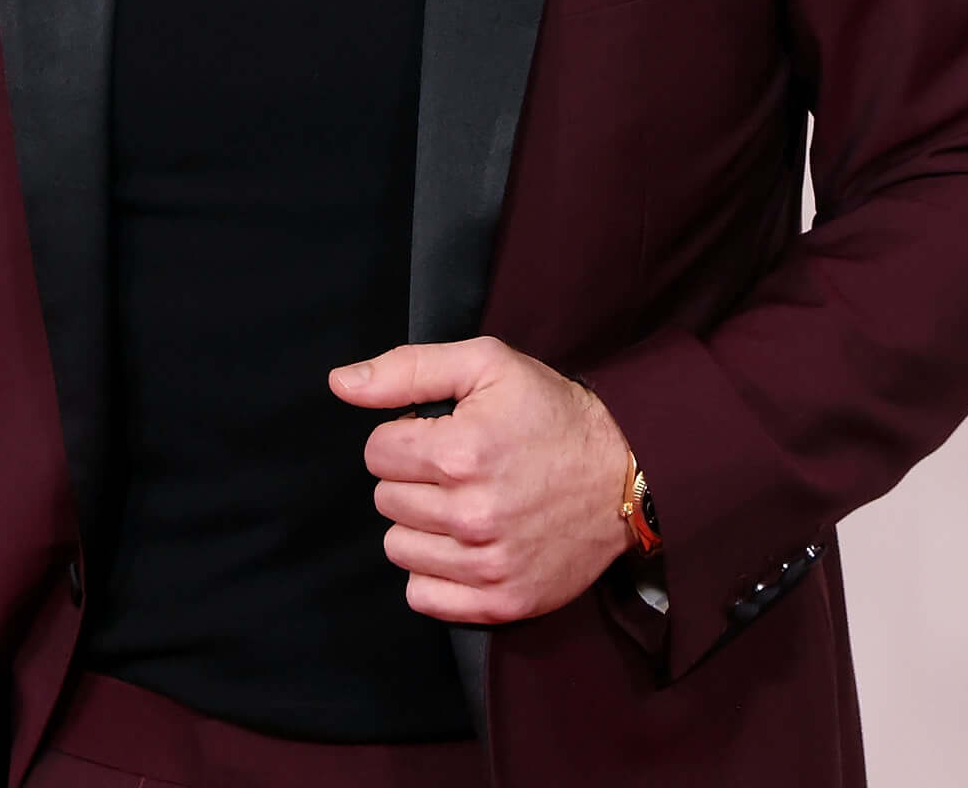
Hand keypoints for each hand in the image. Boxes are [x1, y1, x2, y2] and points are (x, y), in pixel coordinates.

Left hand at [328, 337, 636, 624]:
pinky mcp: (503, 602)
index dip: (405, 436)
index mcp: (461, 452)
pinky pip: (423, 597)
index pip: (377, 452)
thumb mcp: (487, 365)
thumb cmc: (553, 414)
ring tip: (462, 504)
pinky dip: (434, 574)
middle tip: (458, 469)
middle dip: (412, 479)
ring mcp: (488, 565)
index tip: (440, 434)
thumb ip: (407, 369)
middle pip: (385, 501)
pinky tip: (463, 545)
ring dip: (420, 525)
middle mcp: (471, 515)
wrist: (626, 474)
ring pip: (398, 548)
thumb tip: (341, 385)